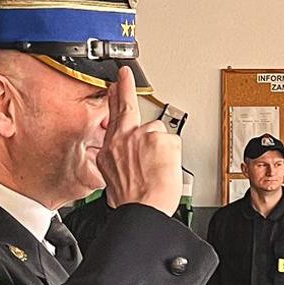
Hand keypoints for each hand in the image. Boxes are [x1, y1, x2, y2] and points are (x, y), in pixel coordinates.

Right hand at [94, 66, 183, 214]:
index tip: (115, 83)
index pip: (112, 116)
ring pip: (159, 133)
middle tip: (126, 75)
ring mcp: (143, 136)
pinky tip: (165, 168)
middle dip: (126, 88)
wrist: (143, 209)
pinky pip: (172, 143)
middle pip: (129, 108)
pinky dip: (173, 155)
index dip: (114, 96)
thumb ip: (119, 158)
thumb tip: (125, 156)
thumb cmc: (132, 201)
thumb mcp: (113, 178)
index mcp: (110, 149)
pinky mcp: (161, 139)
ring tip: (158, 169)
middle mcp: (124, 138)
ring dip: (162, 149)